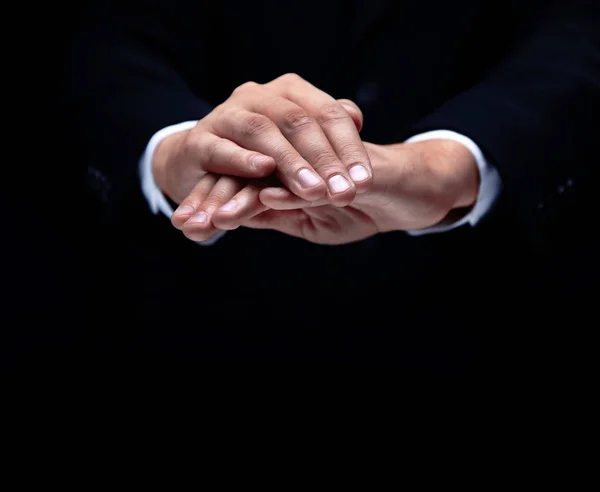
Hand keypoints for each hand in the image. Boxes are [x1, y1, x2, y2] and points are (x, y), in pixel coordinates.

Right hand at [155, 73, 372, 239]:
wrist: (200, 162)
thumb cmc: (260, 156)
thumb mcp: (296, 144)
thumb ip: (322, 131)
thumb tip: (356, 118)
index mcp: (289, 92)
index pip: (328, 113)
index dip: (349, 147)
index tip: (364, 182)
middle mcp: (258, 95)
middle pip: (298, 120)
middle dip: (324, 159)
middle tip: (343, 192)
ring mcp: (226, 114)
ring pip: (262, 130)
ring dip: (290, 162)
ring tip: (313, 191)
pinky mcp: (199, 140)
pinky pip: (221, 147)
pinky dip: (242, 159)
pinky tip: (263, 171)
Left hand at [200, 139, 478, 243]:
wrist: (415, 193)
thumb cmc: (362, 207)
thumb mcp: (312, 221)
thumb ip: (277, 215)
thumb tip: (237, 217)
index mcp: (288, 170)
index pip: (244, 184)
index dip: (214, 204)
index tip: (188, 228)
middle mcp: (301, 154)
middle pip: (250, 173)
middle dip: (217, 199)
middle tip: (190, 225)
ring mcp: (327, 154)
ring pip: (276, 172)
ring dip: (245, 196)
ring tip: (218, 219)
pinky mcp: (354, 160)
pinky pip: (318, 175)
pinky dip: (292, 189)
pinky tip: (269, 198)